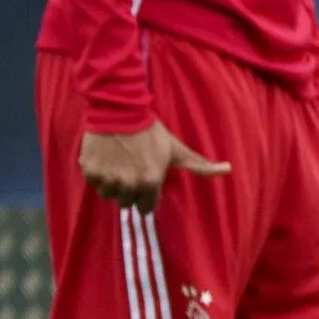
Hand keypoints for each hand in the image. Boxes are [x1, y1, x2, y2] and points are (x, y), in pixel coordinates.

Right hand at [79, 123, 228, 212]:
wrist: (119, 111)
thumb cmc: (151, 132)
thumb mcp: (177, 150)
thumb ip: (201, 166)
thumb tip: (228, 170)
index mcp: (151, 181)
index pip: (147, 208)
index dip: (148, 195)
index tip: (146, 182)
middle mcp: (128, 183)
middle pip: (127, 203)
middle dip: (131, 190)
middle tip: (132, 170)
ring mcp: (108, 178)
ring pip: (109, 195)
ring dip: (113, 184)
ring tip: (119, 165)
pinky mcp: (90, 171)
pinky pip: (94, 184)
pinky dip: (98, 175)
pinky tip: (107, 160)